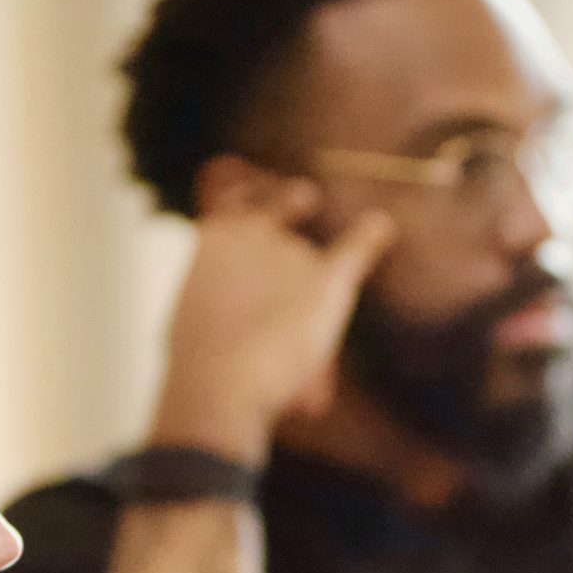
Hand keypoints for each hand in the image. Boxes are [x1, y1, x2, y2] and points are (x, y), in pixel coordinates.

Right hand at [150, 182, 395, 463]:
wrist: (220, 378)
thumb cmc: (200, 365)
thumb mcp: (191, 324)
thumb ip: (213, 306)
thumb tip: (232, 318)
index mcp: (213, 239)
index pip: (232, 207)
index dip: (243, 201)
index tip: (250, 193)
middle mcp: (253, 233)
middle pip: (277, 209)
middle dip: (289, 202)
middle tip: (305, 197)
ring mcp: (291, 253)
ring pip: (307, 263)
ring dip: (307, 284)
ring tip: (300, 279)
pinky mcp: (328, 279)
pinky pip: (356, 246)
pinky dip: (370, 235)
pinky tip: (380, 228)